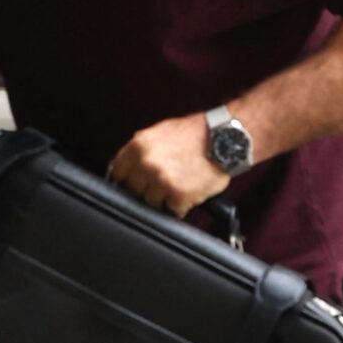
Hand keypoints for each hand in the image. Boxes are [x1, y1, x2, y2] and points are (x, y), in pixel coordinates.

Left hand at [107, 113, 228, 217]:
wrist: (225, 139)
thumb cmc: (196, 134)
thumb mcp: (160, 132)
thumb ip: (141, 150)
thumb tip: (126, 167)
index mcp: (138, 146)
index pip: (117, 172)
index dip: (126, 179)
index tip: (133, 183)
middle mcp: (146, 164)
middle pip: (133, 190)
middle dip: (146, 189)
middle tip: (163, 182)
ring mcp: (161, 181)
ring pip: (152, 203)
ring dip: (165, 199)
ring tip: (180, 184)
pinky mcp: (178, 196)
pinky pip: (173, 211)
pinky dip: (181, 206)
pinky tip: (190, 191)